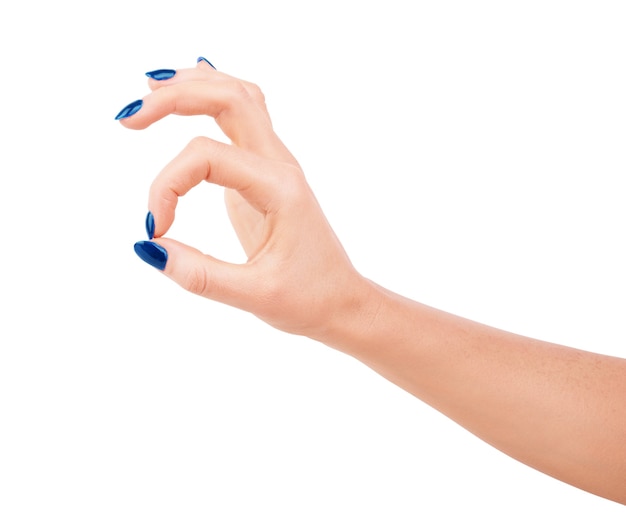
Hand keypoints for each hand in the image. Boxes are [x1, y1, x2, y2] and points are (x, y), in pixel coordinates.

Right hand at [118, 60, 371, 338]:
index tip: (155, 228)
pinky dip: (215, 95)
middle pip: (229, 98)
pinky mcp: (265, 173)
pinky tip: (193, 83)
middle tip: (127, 119)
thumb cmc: (309, 298)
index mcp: (280, 189)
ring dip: (195, 86)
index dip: (167, 185)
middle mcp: (280, 166)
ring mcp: (275, 164)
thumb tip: (148, 247)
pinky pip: (245, 116)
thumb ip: (201, 275)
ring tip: (150, 86)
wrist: (342, 300)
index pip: (208, 156)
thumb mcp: (256, 297)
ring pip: (239, 97)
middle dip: (174, 97)